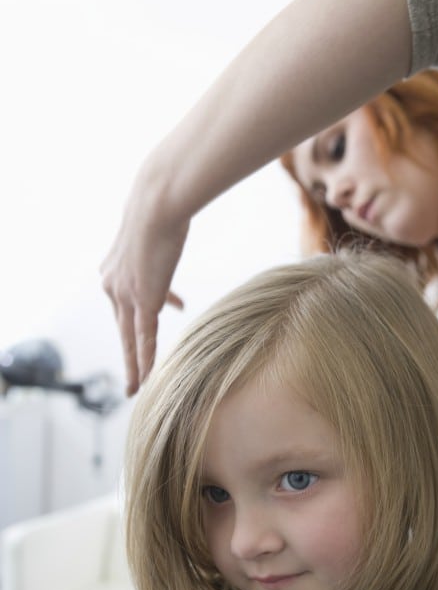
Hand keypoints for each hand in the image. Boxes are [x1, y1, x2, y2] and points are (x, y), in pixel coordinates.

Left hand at [101, 193, 187, 395]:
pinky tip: (148, 376)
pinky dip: (146, 358)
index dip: (149, 307)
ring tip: (138, 385)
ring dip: (135, 364)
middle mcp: (113, 284)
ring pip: (130, 338)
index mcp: (112, 269)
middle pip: (122, 326)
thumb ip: (157, 241)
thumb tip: (169, 231)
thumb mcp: (154, 229)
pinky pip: (144, 337)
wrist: (156, 204)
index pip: (128, 298)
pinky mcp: (143, 301)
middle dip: (128, 350)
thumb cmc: (159, 207)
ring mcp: (126, 294)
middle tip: (133, 373)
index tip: (174, 306)